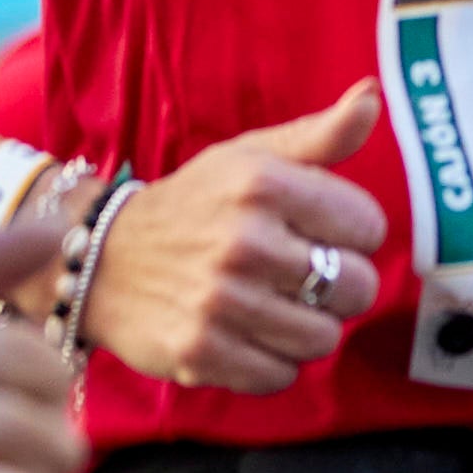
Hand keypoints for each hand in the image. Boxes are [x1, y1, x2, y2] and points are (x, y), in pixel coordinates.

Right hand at [81, 84, 389, 391]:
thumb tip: (372, 97)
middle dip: (339, 287)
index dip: (351, 233)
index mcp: (262, 184)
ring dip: (306, 327)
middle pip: (356, 288)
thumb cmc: (193, 204)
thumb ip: (320, 134)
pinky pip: (280, 375)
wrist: (100, 258)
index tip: (320, 233)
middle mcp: (243, 242)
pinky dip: (272, 362)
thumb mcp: (250, 157)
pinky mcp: (201, 352)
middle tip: (302, 277)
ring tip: (274, 306)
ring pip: (324, 338)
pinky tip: (247, 334)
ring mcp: (221, 301)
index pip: (367, 226)